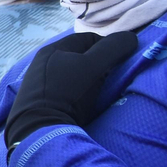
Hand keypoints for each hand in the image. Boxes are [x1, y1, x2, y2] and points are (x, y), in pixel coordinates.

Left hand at [4, 30, 137, 154]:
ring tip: (95, 90)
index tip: (118, 61)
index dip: (107, 46)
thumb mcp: (94, 67)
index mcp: (53, 48)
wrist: (39, 129)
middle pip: (78, 55)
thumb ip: (112, 48)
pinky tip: (78, 101)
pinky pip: (61, 88)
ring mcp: (36, 80)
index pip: (88, 39)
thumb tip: (130, 38)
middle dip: (96, 63)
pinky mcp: (36, 98)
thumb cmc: (67, 93)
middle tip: (109, 76)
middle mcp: (41, 61)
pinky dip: (72, 90)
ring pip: (69, 72)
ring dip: (85, 78)